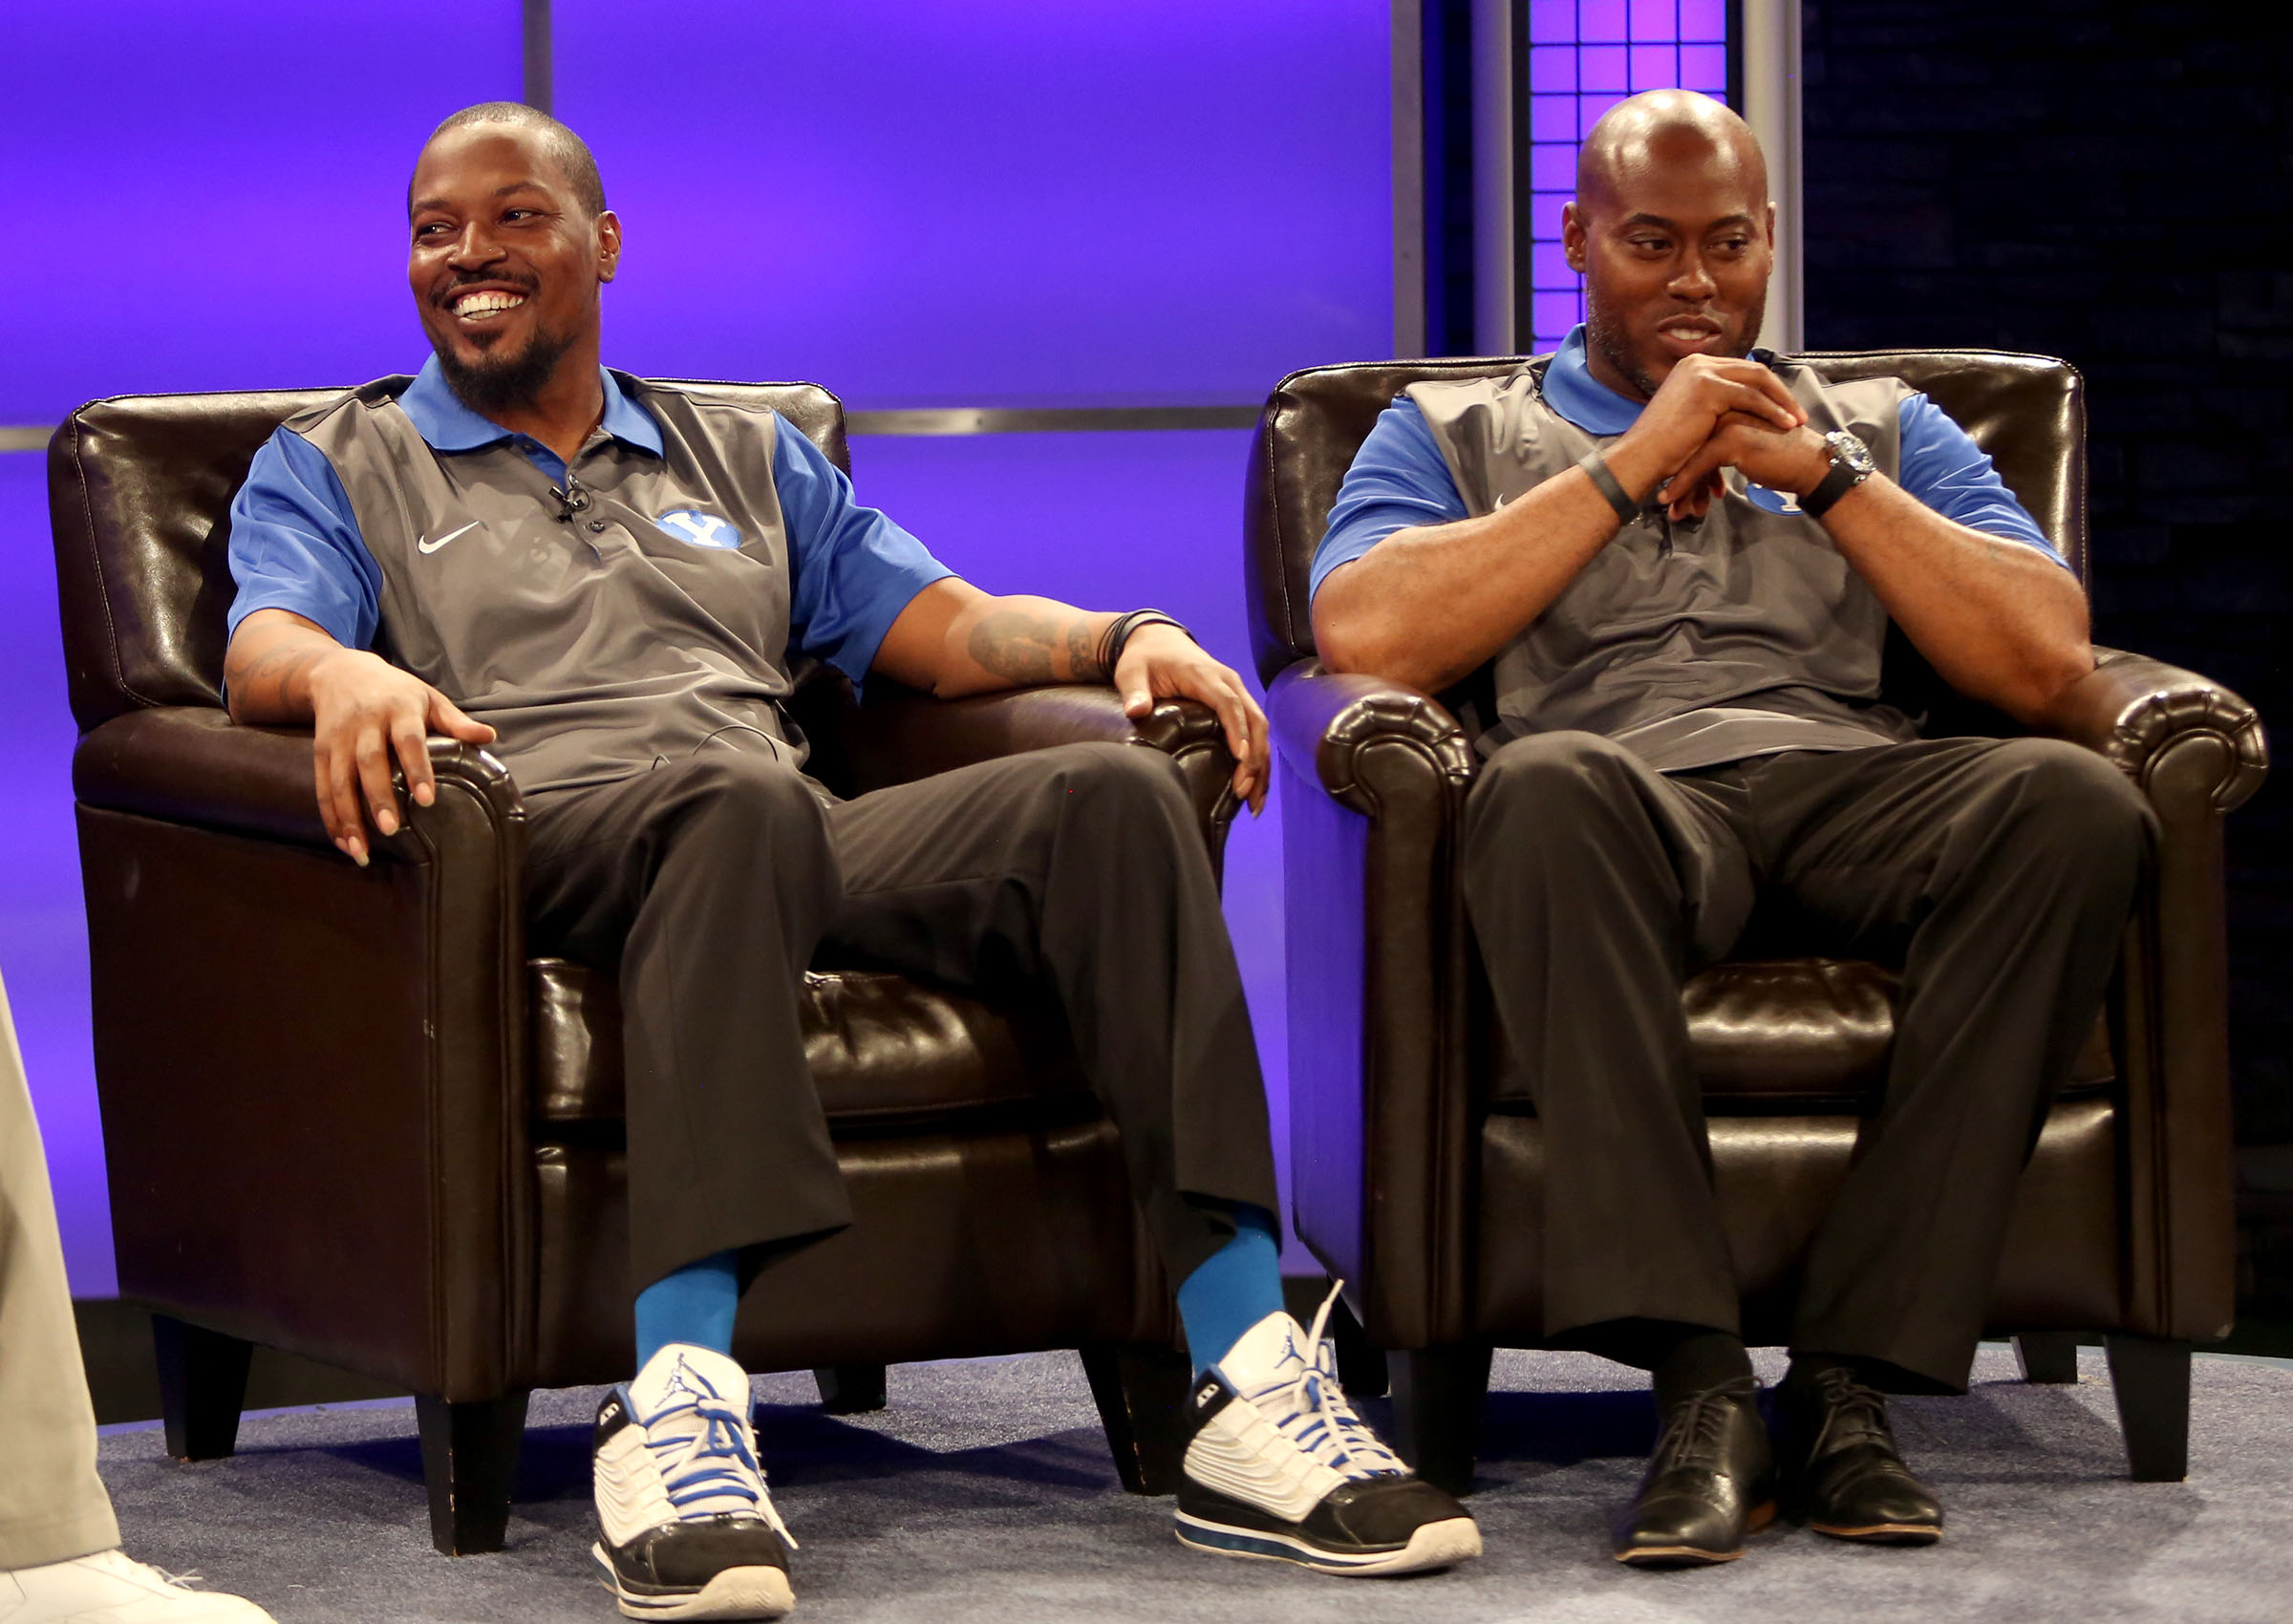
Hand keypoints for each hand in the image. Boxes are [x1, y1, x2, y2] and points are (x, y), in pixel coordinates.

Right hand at [305, 648, 495, 864]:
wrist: (339, 671)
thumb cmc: (395, 691)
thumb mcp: (428, 697)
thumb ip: (456, 721)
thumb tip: (490, 736)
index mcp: (398, 708)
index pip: (408, 740)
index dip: (417, 769)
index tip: (426, 799)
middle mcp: (364, 723)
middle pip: (369, 762)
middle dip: (378, 797)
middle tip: (391, 829)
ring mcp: (338, 738)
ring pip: (339, 780)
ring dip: (348, 816)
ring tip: (361, 850)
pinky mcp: (320, 750)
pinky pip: (322, 787)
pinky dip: (330, 816)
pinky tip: (343, 842)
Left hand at [1113, 624, 1269, 814]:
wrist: (1157, 640)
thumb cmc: (1144, 659)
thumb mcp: (1132, 672)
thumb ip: (1134, 691)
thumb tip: (1136, 711)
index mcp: (1206, 675)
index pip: (1228, 704)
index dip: (1237, 731)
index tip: (1241, 758)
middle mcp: (1229, 683)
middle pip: (1254, 721)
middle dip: (1254, 758)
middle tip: (1243, 792)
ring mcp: (1237, 693)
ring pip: (1260, 730)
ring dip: (1261, 765)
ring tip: (1254, 803)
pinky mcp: (1237, 703)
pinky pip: (1255, 732)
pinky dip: (1258, 760)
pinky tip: (1254, 788)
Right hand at [1609, 353, 1806, 500]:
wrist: (1641, 457)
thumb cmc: (1663, 448)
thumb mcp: (1690, 418)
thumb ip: (1712, 408)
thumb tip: (1735, 415)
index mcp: (1692, 367)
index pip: (1740, 371)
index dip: (1766, 389)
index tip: (1785, 409)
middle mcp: (1697, 363)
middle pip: (1753, 371)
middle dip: (1780, 393)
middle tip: (1799, 414)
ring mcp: (1702, 372)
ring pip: (1757, 381)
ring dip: (1782, 401)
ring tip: (1799, 421)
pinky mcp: (1709, 388)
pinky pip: (1752, 398)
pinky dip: (1773, 411)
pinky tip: (1787, 425)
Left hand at [1656, 413, 1833, 521]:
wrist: (1809, 465)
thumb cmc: (1783, 458)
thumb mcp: (1747, 446)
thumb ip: (1725, 447)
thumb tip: (1703, 468)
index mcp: (1728, 406)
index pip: (1696, 436)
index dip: (1682, 464)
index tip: (1671, 487)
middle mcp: (1725, 410)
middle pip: (1691, 445)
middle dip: (1678, 476)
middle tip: (1667, 502)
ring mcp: (1727, 422)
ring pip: (1691, 456)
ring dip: (1680, 485)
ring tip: (1670, 509)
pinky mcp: (1732, 440)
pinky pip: (1699, 465)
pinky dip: (1683, 484)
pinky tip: (1672, 500)